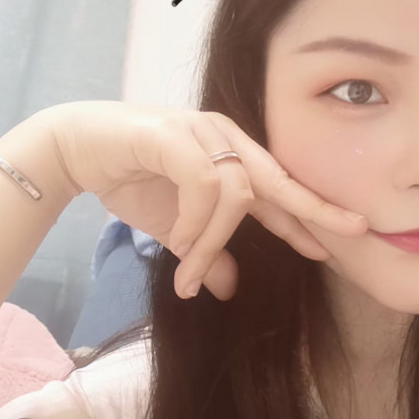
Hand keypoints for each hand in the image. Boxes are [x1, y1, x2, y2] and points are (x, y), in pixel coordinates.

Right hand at [40, 101, 367, 299]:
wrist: (73, 148)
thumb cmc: (129, 178)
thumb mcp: (174, 228)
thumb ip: (204, 250)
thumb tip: (229, 288)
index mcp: (231, 154)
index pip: (278, 189)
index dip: (305, 218)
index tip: (334, 245)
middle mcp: (224, 136)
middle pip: (278, 177)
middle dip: (313, 208)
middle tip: (344, 237)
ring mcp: (200, 130)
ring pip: (235, 193)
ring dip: (214, 239)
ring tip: (188, 268)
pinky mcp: (172, 132)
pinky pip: (203, 183)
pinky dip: (195, 220)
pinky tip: (178, 241)